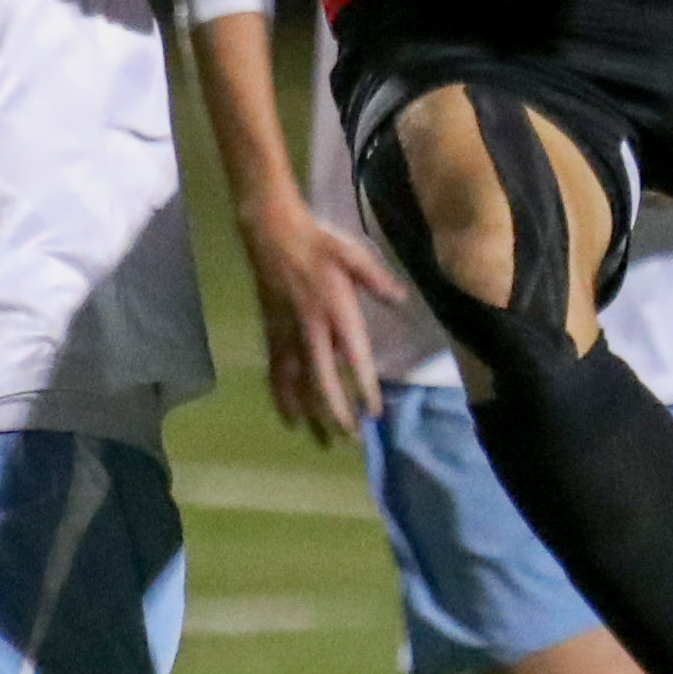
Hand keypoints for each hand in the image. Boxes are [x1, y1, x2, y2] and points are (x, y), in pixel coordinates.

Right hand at [239, 189, 401, 442]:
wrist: (271, 232)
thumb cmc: (319, 243)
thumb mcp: (354, 253)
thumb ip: (377, 279)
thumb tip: (401, 300)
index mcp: (334, 310)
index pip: (353, 358)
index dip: (363, 388)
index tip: (373, 414)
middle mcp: (309, 329)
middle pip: (321, 382)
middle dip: (335, 414)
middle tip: (351, 440)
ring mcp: (286, 334)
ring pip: (295, 385)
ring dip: (309, 415)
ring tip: (321, 441)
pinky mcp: (271, 334)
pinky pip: (275, 374)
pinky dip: (282, 399)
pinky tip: (289, 419)